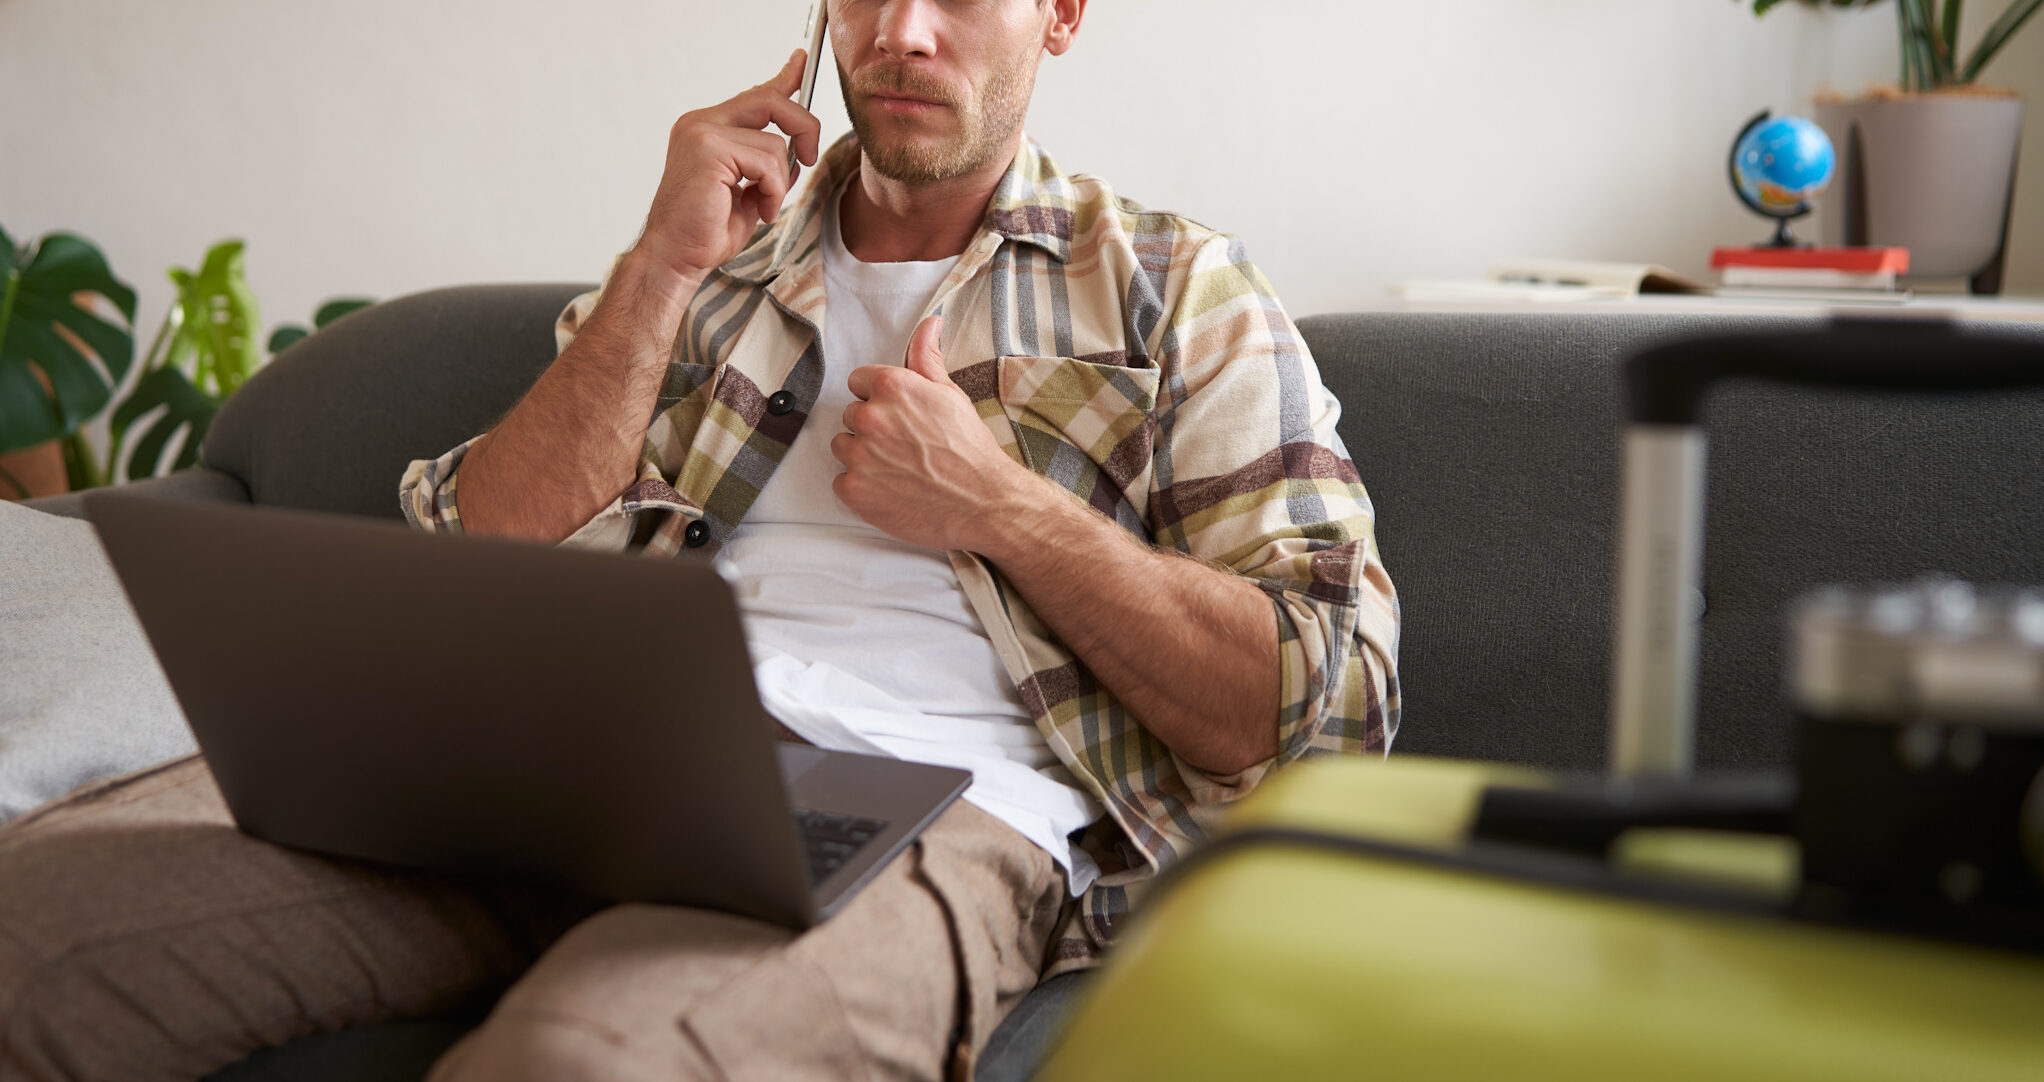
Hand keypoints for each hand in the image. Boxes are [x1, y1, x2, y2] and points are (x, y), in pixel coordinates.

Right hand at [633, 51, 822, 289]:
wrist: (675, 258)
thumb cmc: (706, 232)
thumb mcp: (748, 192)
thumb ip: (766, 165)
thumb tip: (797, 149)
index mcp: (707, 129)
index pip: (754, 95)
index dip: (784, 78)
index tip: (801, 62)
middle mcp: (701, 123)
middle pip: (770, 100)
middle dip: (803, 127)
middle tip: (809, 158)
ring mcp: (702, 132)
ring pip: (775, 143)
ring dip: (780, 182)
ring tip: (763, 206)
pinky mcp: (708, 148)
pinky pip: (768, 161)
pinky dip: (774, 190)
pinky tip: (758, 210)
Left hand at [831, 316, 1042, 551]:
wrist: (983, 501)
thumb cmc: (970, 449)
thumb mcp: (951, 394)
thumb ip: (927, 356)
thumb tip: (930, 323)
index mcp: (892, 388)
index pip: (858, 381)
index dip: (879, 398)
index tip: (898, 415)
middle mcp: (870, 418)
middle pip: (851, 416)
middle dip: (872, 428)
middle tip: (905, 445)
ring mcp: (859, 456)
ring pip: (843, 447)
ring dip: (863, 456)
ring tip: (898, 467)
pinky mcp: (855, 490)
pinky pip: (841, 482)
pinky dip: (861, 487)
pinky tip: (890, 488)